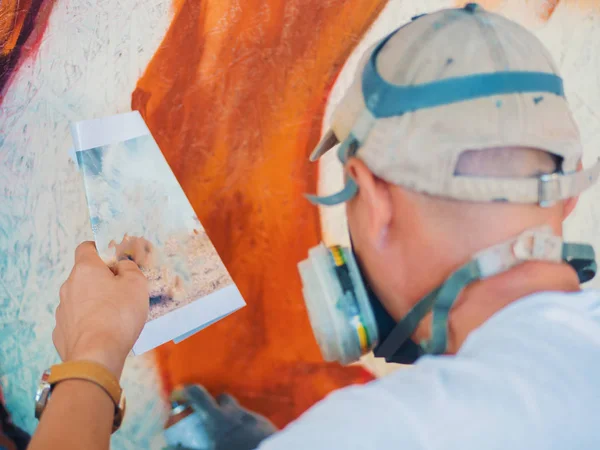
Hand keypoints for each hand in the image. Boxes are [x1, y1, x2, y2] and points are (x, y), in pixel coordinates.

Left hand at [53, 242, 148, 377]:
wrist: (96, 356)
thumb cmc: (119, 315)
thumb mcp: (137, 284)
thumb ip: (130, 268)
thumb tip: (122, 266)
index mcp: (85, 269)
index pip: (86, 247)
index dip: (101, 249)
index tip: (115, 259)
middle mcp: (68, 286)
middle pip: (85, 275)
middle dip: (102, 280)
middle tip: (123, 291)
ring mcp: (62, 310)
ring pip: (80, 299)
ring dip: (95, 302)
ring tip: (115, 317)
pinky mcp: (61, 332)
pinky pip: (77, 321)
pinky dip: (89, 323)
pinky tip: (103, 333)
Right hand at [165, 386, 276, 449]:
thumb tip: (165, 448)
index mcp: (218, 418)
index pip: (198, 394)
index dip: (185, 391)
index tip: (176, 397)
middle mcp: (236, 413)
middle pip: (221, 399)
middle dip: (212, 405)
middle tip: (206, 420)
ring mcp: (253, 418)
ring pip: (238, 411)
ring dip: (230, 418)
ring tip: (226, 436)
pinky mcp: (267, 427)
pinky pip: (252, 423)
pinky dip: (245, 429)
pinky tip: (244, 442)